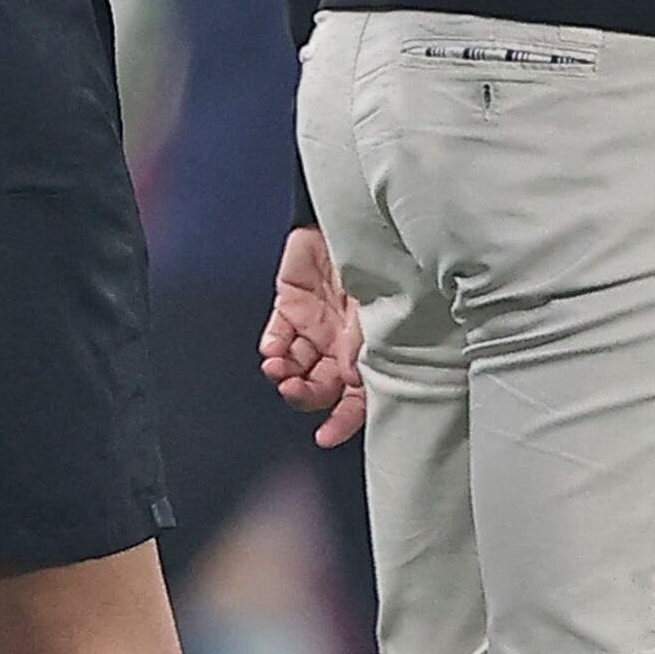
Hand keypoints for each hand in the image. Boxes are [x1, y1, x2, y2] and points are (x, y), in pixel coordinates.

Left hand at [259, 222, 367, 446]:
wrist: (356, 216)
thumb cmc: (382, 262)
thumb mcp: (381, 313)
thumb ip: (364, 351)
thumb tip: (350, 383)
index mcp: (371, 349)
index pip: (357, 397)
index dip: (343, 421)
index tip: (325, 437)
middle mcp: (342, 343)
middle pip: (319, 386)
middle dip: (304, 395)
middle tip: (293, 391)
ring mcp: (315, 324)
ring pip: (293, 365)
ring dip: (284, 373)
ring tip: (278, 369)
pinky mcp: (291, 303)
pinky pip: (276, 336)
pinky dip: (272, 348)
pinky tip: (274, 351)